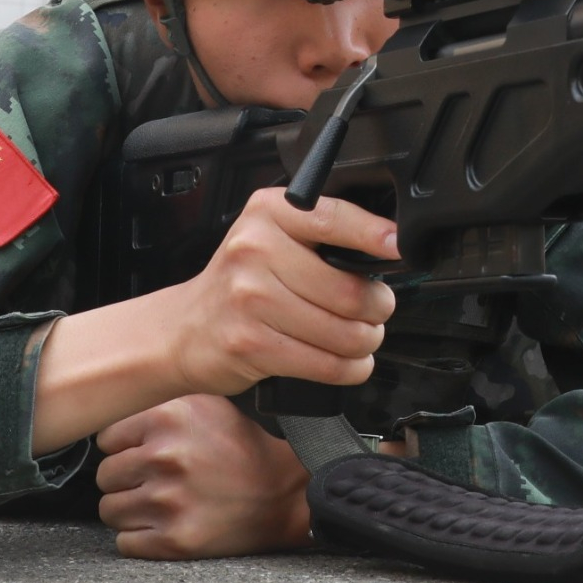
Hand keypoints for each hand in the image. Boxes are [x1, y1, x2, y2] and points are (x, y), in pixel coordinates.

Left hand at [94, 395, 310, 557]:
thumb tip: (112, 404)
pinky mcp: (173, 540)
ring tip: (161, 501)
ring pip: (109, 510)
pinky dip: (140, 537)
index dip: (125, 446)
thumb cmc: (241, 447)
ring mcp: (167, 501)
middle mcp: (165, 457)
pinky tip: (166, 523)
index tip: (145, 451)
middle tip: (156, 479)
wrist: (283, 493)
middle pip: (105, 475)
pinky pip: (125, 542)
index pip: (105, 437)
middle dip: (126, 478)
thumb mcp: (205, 403)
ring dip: (130, 509)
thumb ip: (158, 403)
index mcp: (168, 418)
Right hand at [170, 187, 397, 399]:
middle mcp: (255, 249)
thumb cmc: (238, 283)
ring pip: (342, 332)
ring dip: (366, 342)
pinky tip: (349, 363)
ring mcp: (251, 298)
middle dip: (378, 309)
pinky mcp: (252, 344)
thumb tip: (385, 247)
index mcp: (267, 213)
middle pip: (349, 289)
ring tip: (362, 338)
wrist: (183, 329)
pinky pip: (324, 363)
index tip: (399, 247)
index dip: (373, 235)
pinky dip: (349, 369)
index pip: (333, 218)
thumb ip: (317, 233)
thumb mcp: (268, 235)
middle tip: (377, 311)